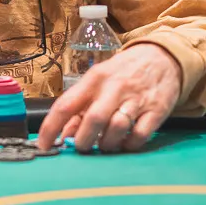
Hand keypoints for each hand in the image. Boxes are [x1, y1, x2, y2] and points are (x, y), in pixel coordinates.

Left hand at [37, 44, 180, 152]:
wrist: (162, 57)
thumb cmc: (123, 73)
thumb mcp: (98, 81)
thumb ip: (80, 106)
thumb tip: (64, 135)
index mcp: (94, 79)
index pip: (65, 105)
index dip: (50, 129)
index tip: (43, 146)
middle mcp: (114, 88)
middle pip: (93, 120)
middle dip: (83, 141)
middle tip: (83, 147)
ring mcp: (136, 99)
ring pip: (116, 129)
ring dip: (106, 145)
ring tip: (105, 144)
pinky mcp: (156, 110)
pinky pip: (139, 136)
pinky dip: (129, 145)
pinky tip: (125, 142)